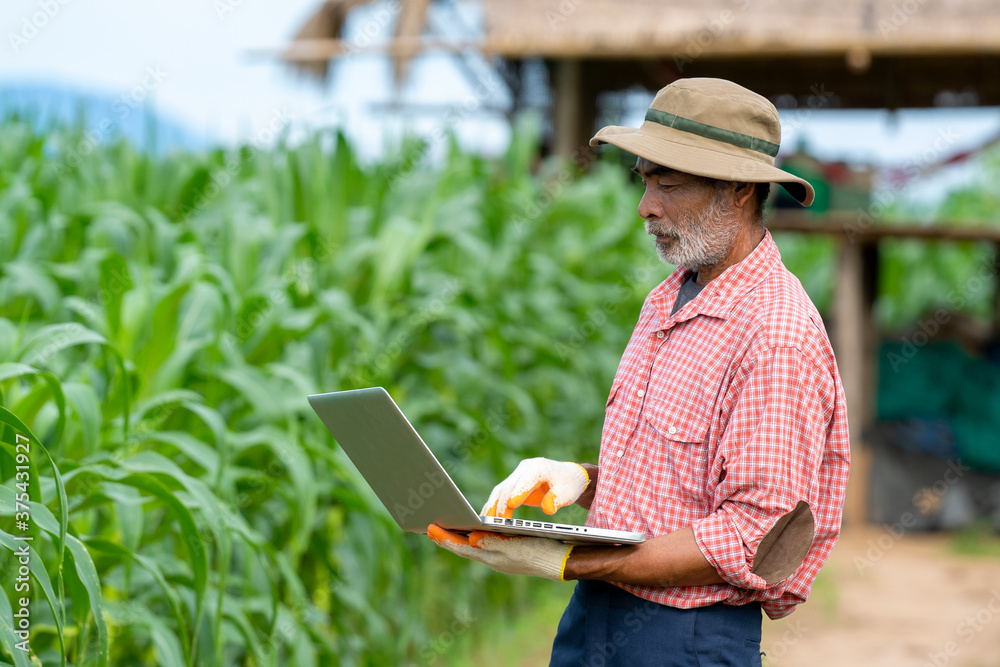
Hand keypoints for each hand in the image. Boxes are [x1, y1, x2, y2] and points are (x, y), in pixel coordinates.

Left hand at [427, 524, 572, 580]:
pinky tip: (469, 532)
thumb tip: (469, 538)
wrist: (562, 561)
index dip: (445, 538)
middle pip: (463, 548)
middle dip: (447, 538)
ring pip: (472, 548)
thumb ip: (493, 542)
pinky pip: (482, 546)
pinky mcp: (508, 554)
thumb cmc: (542, 550)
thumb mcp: (517, 545)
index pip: (462, 548)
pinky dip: (472, 539)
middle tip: (429, 527)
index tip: (429, 528)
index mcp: (493, 557)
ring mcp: (500, 558)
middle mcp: (493, 559)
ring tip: (444, 528)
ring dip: (457, 538)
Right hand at [482, 457, 589, 517]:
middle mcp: (524, 469)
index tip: (511, 505)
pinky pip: (499, 495)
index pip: (526, 480)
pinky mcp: (512, 485)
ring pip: (500, 490)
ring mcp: (516, 476)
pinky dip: (492, 506)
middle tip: (498, 521)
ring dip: (492, 506)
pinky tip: (485, 518)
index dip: (518, 492)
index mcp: (539, 467)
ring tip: (486, 522)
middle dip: (501, 504)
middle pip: (509, 486)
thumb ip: (558, 499)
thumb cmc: (568, 484)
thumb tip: (547, 509)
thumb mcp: (568, 492)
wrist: (567, 476)